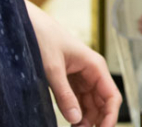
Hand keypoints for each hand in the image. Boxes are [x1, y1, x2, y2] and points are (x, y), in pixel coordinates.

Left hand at [25, 0, 120, 126]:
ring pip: (91, 104)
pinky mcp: (69, 80)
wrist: (29, 24)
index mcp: (95, 66)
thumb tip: (76, 120)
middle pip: (103, 103)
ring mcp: (81, 77)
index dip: (111, 116)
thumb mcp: (52, 69)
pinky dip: (76, 113)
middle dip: (98, 121)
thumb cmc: (44, 38)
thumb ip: (64, 95)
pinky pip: (78, 100)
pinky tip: (72, 124)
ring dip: (87, 119)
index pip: (112, 96)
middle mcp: (92, 72)